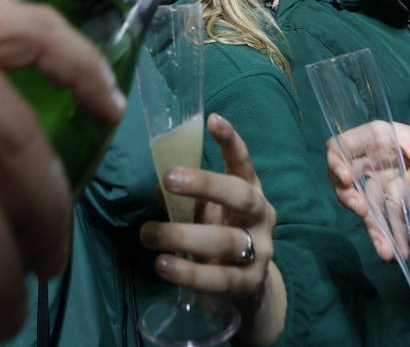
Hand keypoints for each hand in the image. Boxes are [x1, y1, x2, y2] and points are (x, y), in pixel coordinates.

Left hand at [139, 114, 286, 342]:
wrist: (247, 289)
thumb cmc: (221, 237)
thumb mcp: (206, 214)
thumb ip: (185, 200)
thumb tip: (157, 185)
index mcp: (250, 191)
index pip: (243, 163)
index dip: (231, 141)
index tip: (213, 119)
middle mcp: (261, 217)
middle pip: (240, 195)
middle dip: (205, 184)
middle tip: (169, 179)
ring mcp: (260, 251)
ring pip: (226, 241)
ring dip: (183, 235)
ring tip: (148, 234)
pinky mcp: (248, 284)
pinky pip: (219, 279)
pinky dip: (189, 272)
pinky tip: (164, 266)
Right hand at [326, 119, 409, 260]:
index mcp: (379, 138)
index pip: (344, 145)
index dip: (337, 160)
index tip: (345, 180)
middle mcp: (372, 160)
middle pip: (345, 178)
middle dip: (349, 197)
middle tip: (363, 213)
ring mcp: (379, 183)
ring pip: (365, 205)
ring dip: (373, 227)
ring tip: (385, 250)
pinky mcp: (390, 202)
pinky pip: (383, 220)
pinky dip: (389, 236)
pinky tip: (397, 250)